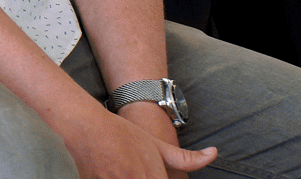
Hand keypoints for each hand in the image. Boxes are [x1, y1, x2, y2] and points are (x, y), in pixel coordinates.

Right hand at [55, 101, 212, 178]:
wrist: (86, 126)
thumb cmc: (123, 134)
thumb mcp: (157, 145)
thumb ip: (188, 158)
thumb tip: (214, 153)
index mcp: (152, 177)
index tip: (162, 177)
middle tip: (139, 171)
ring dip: (127, 178)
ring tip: (125, 171)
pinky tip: (113, 172)